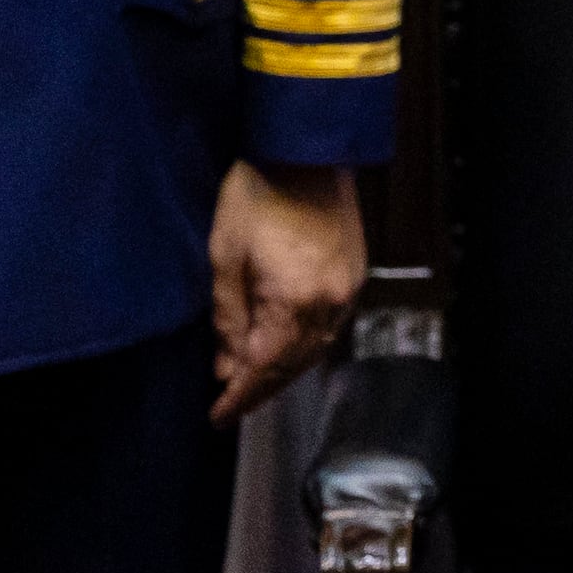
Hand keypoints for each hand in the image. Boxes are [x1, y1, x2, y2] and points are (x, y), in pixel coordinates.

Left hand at [208, 161, 367, 420]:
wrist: (305, 154)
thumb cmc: (256, 198)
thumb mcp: (225, 259)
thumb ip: (227, 318)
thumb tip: (226, 364)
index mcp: (294, 302)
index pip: (264, 367)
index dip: (240, 396)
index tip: (218, 417)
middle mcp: (329, 304)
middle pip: (294, 365)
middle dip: (261, 388)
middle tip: (232, 406)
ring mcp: (348, 290)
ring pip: (315, 350)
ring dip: (285, 370)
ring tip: (254, 382)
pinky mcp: (354, 276)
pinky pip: (330, 327)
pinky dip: (305, 346)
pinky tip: (286, 348)